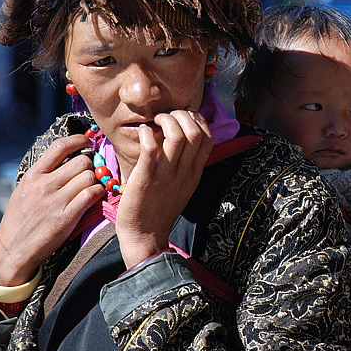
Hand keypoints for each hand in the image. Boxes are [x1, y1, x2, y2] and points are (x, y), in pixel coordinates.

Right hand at [0, 135, 105, 285]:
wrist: (13, 249)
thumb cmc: (21, 219)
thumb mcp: (25, 190)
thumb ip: (44, 174)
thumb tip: (66, 157)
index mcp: (34, 175)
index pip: (60, 147)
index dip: (79, 139)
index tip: (88, 141)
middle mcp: (45, 185)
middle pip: (82, 161)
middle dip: (90, 165)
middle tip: (89, 174)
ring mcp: (56, 201)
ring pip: (89, 177)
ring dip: (95, 181)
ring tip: (91, 187)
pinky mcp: (66, 217)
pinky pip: (92, 195)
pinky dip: (98, 194)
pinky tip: (94, 198)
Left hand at [115, 109, 212, 267]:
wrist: (145, 236)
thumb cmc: (160, 208)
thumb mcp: (183, 185)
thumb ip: (186, 163)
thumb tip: (182, 136)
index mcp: (195, 173)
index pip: (208, 138)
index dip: (198, 120)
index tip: (184, 116)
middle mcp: (184, 172)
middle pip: (195, 132)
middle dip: (182, 115)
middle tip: (167, 116)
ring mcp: (166, 175)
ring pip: (177, 135)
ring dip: (166, 120)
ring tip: (155, 121)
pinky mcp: (146, 178)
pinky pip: (150, 147)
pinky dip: (146, 132)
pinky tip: (142, 132)